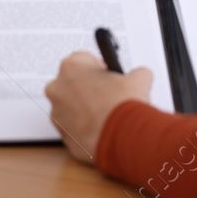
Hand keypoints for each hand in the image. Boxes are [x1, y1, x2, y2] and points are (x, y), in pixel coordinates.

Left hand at [44, 50, 153, 164]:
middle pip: (73, 81)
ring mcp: (56, 112)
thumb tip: (139, 76)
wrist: (121, 138)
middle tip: (108, 95)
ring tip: (105, 113)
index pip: (83, 59)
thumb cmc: (123, 107)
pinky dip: (83, 126)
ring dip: (84, 107)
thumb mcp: (139, 78)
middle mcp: (58, 87)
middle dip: (89, 87)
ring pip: (70, 105)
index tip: (108, 76)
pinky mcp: (61, 133)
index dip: (99, 68)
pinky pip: (72, 125)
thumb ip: (135, 72)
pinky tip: (100, 127)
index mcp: (72, 67)